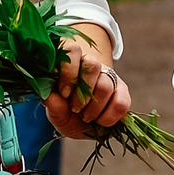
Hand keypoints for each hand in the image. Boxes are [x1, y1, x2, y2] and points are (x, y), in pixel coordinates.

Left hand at [44, 26, 130, 140]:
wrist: (84, 124)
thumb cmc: (66, 113)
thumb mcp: (56, 113)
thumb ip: (54, 106)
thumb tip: (51, 97)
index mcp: (70, 62)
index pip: (73, 50)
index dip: (69, 72)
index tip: (64, 94)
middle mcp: (91, 64)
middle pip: (93, 66)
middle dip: (83, 93)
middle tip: (76, 109)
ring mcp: (108, 76)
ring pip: (106, 84)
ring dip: (95, 107)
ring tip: (87, 117)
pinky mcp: (122, 91)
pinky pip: (121, 101)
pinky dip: (110, 115)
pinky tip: (101, 121)